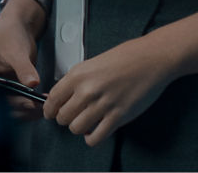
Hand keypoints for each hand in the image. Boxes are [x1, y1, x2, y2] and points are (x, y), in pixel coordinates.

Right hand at [0, 0, 47, 119]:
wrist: (19, 26)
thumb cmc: (9, 34)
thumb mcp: (15, 52)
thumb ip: (23, 68)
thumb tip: (32, 83)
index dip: (10, 107)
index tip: (27, 104)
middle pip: (4, 109)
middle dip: (23, 109)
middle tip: (39, 105)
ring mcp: (3, 89)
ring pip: (15, 109)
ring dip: (30, 108)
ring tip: (43, 102)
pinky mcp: (15, 89)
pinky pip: (23, 102)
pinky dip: (33, 103)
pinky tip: (43, 99)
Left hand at [43, 36, 175, 147]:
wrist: (148, 60)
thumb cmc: (122, 59)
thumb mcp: (90, 64)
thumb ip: (74, 81)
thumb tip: (59, 97)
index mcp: (77, 75)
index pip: (53, 99)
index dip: (49, 110)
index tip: (50, 114)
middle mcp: (87, 90)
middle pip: (63, 116)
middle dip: (64, 119)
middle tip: (71, 117)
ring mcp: (102, 105)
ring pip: (76, 128)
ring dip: (78, 129)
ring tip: (84, 123)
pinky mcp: (118, 117)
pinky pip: (96, 137)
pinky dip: (92, 138)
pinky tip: (94, 132)